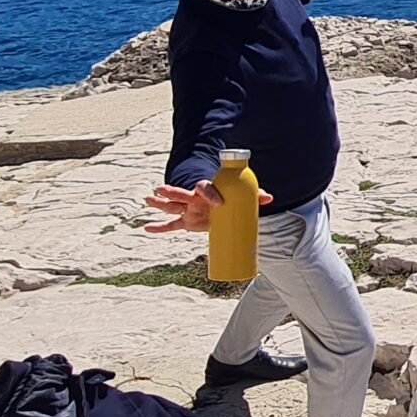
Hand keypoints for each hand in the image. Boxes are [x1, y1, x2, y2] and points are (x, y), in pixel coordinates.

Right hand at [140, 180, 273, 232]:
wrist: (222, 206)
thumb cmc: (230, 198)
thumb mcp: (242, 196)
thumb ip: (253, 196)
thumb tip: (270, 197)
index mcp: (208, 190)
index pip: (205, 187)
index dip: (211, 193)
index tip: (218, 202)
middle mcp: (195, 198)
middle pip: (181, 194)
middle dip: (172, 192)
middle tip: (161, 189)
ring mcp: (189, 210)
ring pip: (172, 206)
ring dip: (161, 203)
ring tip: (149, 198)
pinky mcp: (187, 222)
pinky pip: (172, 225)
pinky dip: (159, 228)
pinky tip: (147, 228)